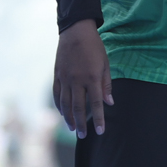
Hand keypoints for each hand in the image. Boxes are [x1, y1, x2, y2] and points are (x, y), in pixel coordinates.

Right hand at [54, 22, 112, 136]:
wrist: (75, 31)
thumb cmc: (94, 47)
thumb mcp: (105, 64)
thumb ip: (107, 85)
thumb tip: (110, 103)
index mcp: (92, 78)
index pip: (96, 103)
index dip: (99, 119)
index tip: (100, 131)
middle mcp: (77, 80)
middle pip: (78, 107)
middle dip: (81, 123)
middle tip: (84, 135)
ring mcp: (65, 79)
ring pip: (65, 104)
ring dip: (69, 118)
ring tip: (73, 129)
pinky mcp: (57, 76)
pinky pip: (57, 95)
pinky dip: (59, 106)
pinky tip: (63, 114)